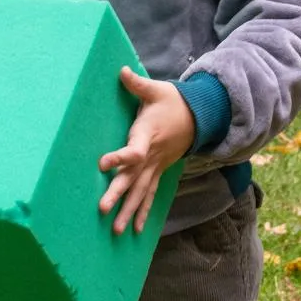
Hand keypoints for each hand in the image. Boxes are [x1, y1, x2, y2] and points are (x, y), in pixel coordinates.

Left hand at [98, 67, 193, 234]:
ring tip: (116, 231)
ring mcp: (156, 167)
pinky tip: (134, 230)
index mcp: (147, 135)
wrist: (198, 117)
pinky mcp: (158, 172)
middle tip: (102, 209)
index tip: (101, 164)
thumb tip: (121, 70)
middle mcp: (151, 156)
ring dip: (129, 211)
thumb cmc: (172, 102)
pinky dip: (143, 212)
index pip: (133, 150)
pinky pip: (151, 195)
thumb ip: (137, 84)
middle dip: (118, 194)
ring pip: (141, 192)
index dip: (119, 157)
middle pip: (133, 178)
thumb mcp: (156, 90)